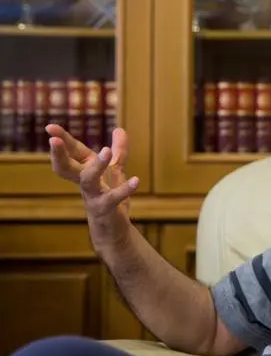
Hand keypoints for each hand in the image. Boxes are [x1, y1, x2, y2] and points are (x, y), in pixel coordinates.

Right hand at [47, 124, 139, 250]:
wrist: (113, 229)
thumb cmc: (109, 197)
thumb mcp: (115, 170)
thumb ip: (119, 151)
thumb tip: (119, 129)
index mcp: (85, 170)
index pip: (71, 152)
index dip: (61, 139)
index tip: (49, 126)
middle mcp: (84, 182)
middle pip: (66, 167)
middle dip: (59, 154)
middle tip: (53, 140)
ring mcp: (93, 196)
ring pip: (88, 180)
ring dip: (96, 166)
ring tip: (106, 150)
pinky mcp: (106, 208)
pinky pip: (113, 198)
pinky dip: (125, 189)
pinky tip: (136, 180)